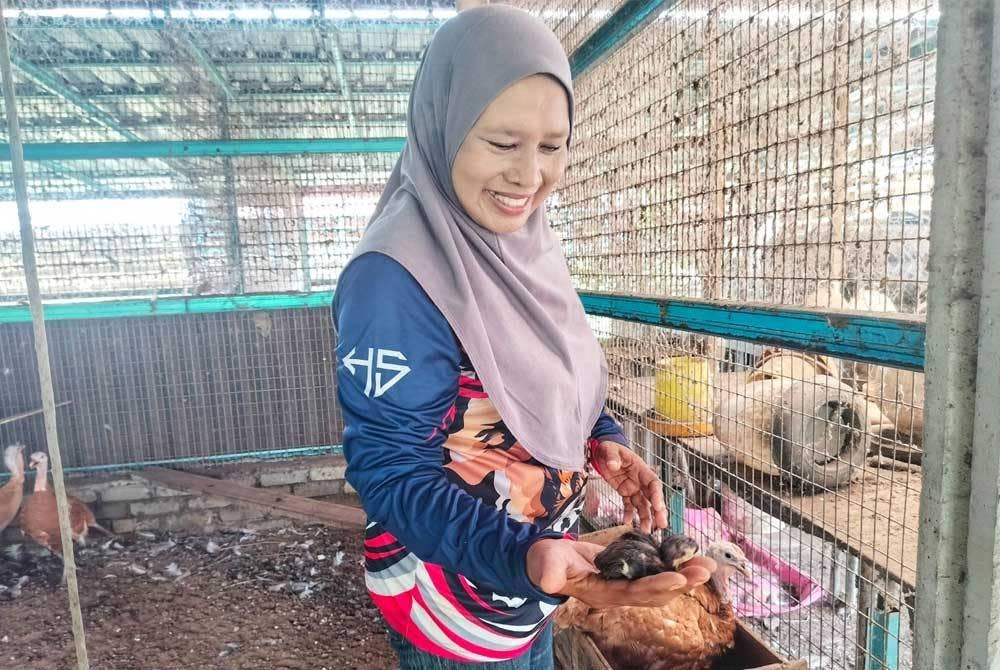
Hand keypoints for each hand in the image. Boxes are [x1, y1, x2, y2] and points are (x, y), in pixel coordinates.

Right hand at [526, 539, 714, 608]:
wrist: (546, 562)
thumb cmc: (545, 563)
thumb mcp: (545, 565)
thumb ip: (549, 572)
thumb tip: (550, 580)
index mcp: (602, 593)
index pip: (634, 593)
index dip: (657, 587)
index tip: (678, 579)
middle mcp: (618, 593)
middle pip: (656, 592)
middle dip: (682, 582)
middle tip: (705, 569)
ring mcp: (624, 584)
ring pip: (660, 584)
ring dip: (684, 576)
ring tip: (706, 564)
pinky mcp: (627, 572)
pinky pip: (654, 572)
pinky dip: (672, 566)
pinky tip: (687, 556)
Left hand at [591, 440, 667, 532]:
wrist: (603, 452)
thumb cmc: (610, 447)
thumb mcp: (610, 449)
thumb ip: (612, 457)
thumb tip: (613, 465)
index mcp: (641, 469)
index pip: (653, 483)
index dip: (657, 495)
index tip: (658, 507)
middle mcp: (640, 481)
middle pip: (652, 497)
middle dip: (658, 511)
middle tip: (662, 525)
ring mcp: (633, 488)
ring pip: (643, 505)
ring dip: (645, 518)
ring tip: (646, 532)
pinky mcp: (625, 493)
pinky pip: (629, 506)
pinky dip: (629, 514)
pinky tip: (628, 523)